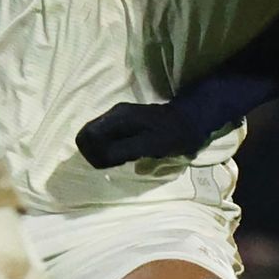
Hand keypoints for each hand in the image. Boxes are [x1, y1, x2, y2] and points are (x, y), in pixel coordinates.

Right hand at [76, 101, 206, 169]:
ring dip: (103, 153)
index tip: (108, 164)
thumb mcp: (149, 145)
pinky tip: (126, 156)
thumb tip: (99, 157)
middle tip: (117, 163)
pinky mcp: (123, 124)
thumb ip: (122, 150)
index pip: (87, 135)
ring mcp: (118, 117)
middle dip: (96, 154)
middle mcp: (114, 114)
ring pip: (95, 138)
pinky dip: (110, 150)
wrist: (191, 121)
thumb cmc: (172, 134)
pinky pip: (106, 138)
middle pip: (87, 136)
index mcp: (118, 118)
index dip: (92, 153)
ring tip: (123, 160)